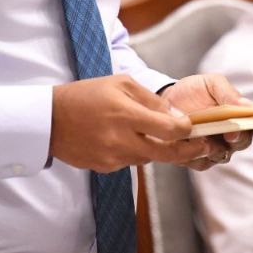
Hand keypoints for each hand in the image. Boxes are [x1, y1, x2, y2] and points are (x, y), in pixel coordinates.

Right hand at [50, 74, 216, 172]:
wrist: (50, 119)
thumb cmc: (86, 95)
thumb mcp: (120, 84)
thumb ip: (150, 100)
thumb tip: (176, 115)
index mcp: (126, 114)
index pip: (169, 129)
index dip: (187, 129)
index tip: (194, 126)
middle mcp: (121, 140)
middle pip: (166, 154)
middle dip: (188, 150)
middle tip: (202, 145)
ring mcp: (112, 157)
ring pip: (149, 158)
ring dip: (157, 149)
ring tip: (157, 135)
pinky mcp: (105, 168)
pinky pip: (130, 162)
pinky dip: (135, 152)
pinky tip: (125, 139)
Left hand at [159, 74, 252, 170]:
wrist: (166, 100)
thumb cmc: (194, 90)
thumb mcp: (212, 83)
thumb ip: (229, 94)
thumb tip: (248, 106)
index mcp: (243, 117)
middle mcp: (233, 136)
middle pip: (245, 142)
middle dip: (239, 137)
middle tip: (231, 132)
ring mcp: (216, 149)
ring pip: (224, 155)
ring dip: (217, 148)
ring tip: (204, 137)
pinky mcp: (197, 158)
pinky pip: (202, 162)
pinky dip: (196, 154)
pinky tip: (187, 144)